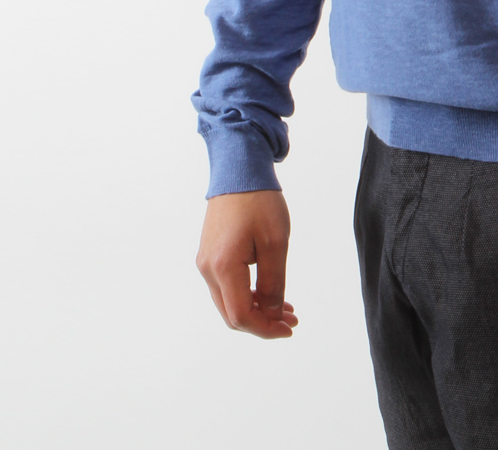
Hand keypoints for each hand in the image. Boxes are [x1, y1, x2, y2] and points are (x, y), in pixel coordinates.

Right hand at [196, 189, 298, 338]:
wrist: (238, 169)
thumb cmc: (259, 201)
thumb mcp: (275, 242)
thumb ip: (274, 282)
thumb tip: (273, 314)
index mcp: (223, 267)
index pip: (241, 316)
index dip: (266, 329)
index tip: (290, 328)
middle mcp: (208, 269)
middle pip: (232, 314)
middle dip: (262, 323)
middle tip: (291, 320)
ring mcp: (206, 262)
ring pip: (229, 302)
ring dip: (256, 310)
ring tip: (285, 309)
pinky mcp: (210, 254)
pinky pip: (226, 286)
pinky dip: (247, 295)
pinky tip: (268, 293)